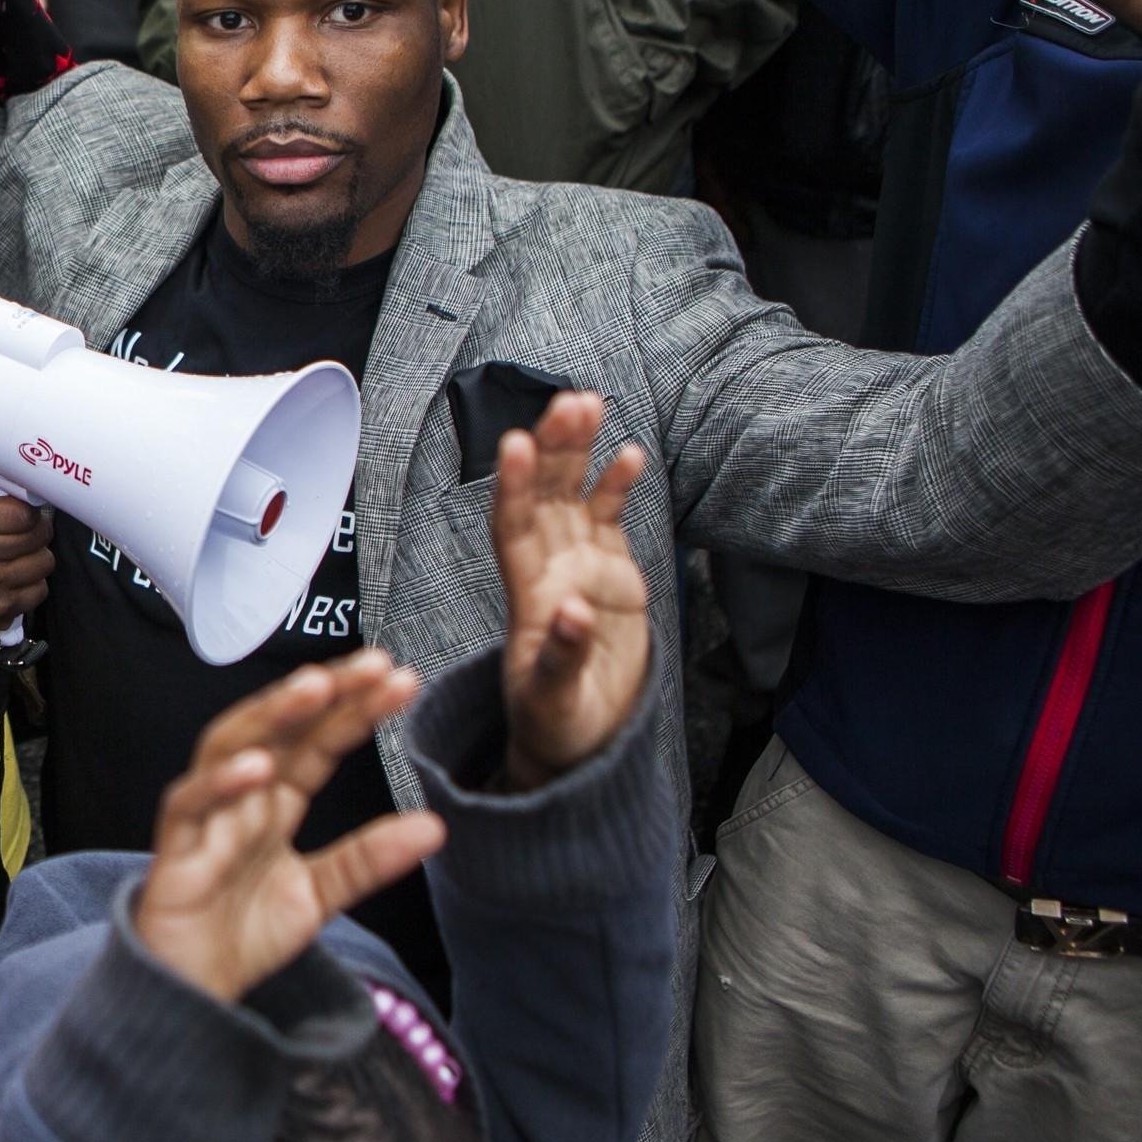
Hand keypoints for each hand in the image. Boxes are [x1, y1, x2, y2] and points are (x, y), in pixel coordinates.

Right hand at [0, 481, 51, 670]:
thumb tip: (5, 481)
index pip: (22, 511)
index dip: (28, 511)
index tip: (22, 514)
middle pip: (38, 535)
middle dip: (36, 531)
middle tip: (23, 534)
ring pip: (45, 562)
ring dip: (36, 558)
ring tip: (18, 557)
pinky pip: (39, 591)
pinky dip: (31, 585)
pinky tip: (13, 581)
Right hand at [134, 651, 443, 1001]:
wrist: (188, 992)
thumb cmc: (241, 931)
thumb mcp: (321, 895)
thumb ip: (369, 859)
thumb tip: (436, 826)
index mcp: (276, 800)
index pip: (318, 741)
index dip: (356, 709)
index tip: (401, 679)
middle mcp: (241, 796)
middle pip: (277, 727)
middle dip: (321, 691)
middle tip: (371, 665)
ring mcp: (206, 817)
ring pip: (228, 746)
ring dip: (270, 714)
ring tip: (315, 688)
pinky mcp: (175, 851)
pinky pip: (191, 807)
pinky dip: (219, 783)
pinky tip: (257, 766)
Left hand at [491, 392, 650, 788]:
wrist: (581, 738)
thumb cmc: (555, 723)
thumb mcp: (554, 701)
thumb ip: (561, 657)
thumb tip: (570, 612)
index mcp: (525, 596)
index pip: (512, 528)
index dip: (513, 486)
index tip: (516, 445)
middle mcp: (547, 569)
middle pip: (543, 495)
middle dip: (552, 448)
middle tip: (567, 403)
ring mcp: (578, 565)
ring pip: (571, 495)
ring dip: (576, 451)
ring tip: (587, 404)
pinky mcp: (610, 572)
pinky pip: (608, 518)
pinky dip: (616, 486)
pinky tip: (629, 452)